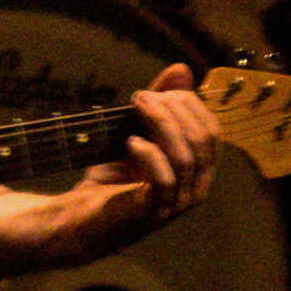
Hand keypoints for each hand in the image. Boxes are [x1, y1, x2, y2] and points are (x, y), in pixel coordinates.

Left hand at [0, 63, 221, 281]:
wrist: (77, 221)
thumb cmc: (110, 179)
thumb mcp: (135, 134)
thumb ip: (160, 105)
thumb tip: (182, 69)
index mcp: (196, 170)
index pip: (212, 131)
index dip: (189, 105)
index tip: (156, 90)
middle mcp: (194, 189)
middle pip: (204, 140)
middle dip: (174, 110)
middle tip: (140, 97)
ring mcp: (175, 203)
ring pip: (187, 157)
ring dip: (161, 124)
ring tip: (135, 108)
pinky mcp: (152, 213)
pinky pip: (165, 178)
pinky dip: (150, 154)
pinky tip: (131, 142)